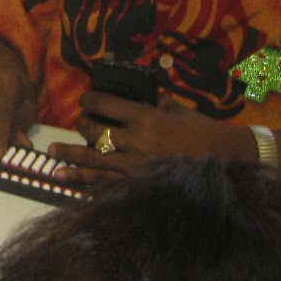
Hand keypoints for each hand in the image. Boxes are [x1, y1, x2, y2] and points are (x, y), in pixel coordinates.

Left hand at [49, 90, 254, 183]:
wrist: (228, 161)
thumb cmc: (203, 132)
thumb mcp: (178, 110)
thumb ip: (154, 102)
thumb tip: (134, 95)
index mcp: (147, 118)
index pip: (107, 104)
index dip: (90, 100)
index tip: (85, 100)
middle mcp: (137, 142)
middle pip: (95, 132)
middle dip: (81, 126)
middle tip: (78, 124)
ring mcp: (137, 166)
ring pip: (95, 161)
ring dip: (71, 159)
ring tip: (52, 156)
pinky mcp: (140, 185)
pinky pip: (108, 184)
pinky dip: (87, 183)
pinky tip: (70, 182)